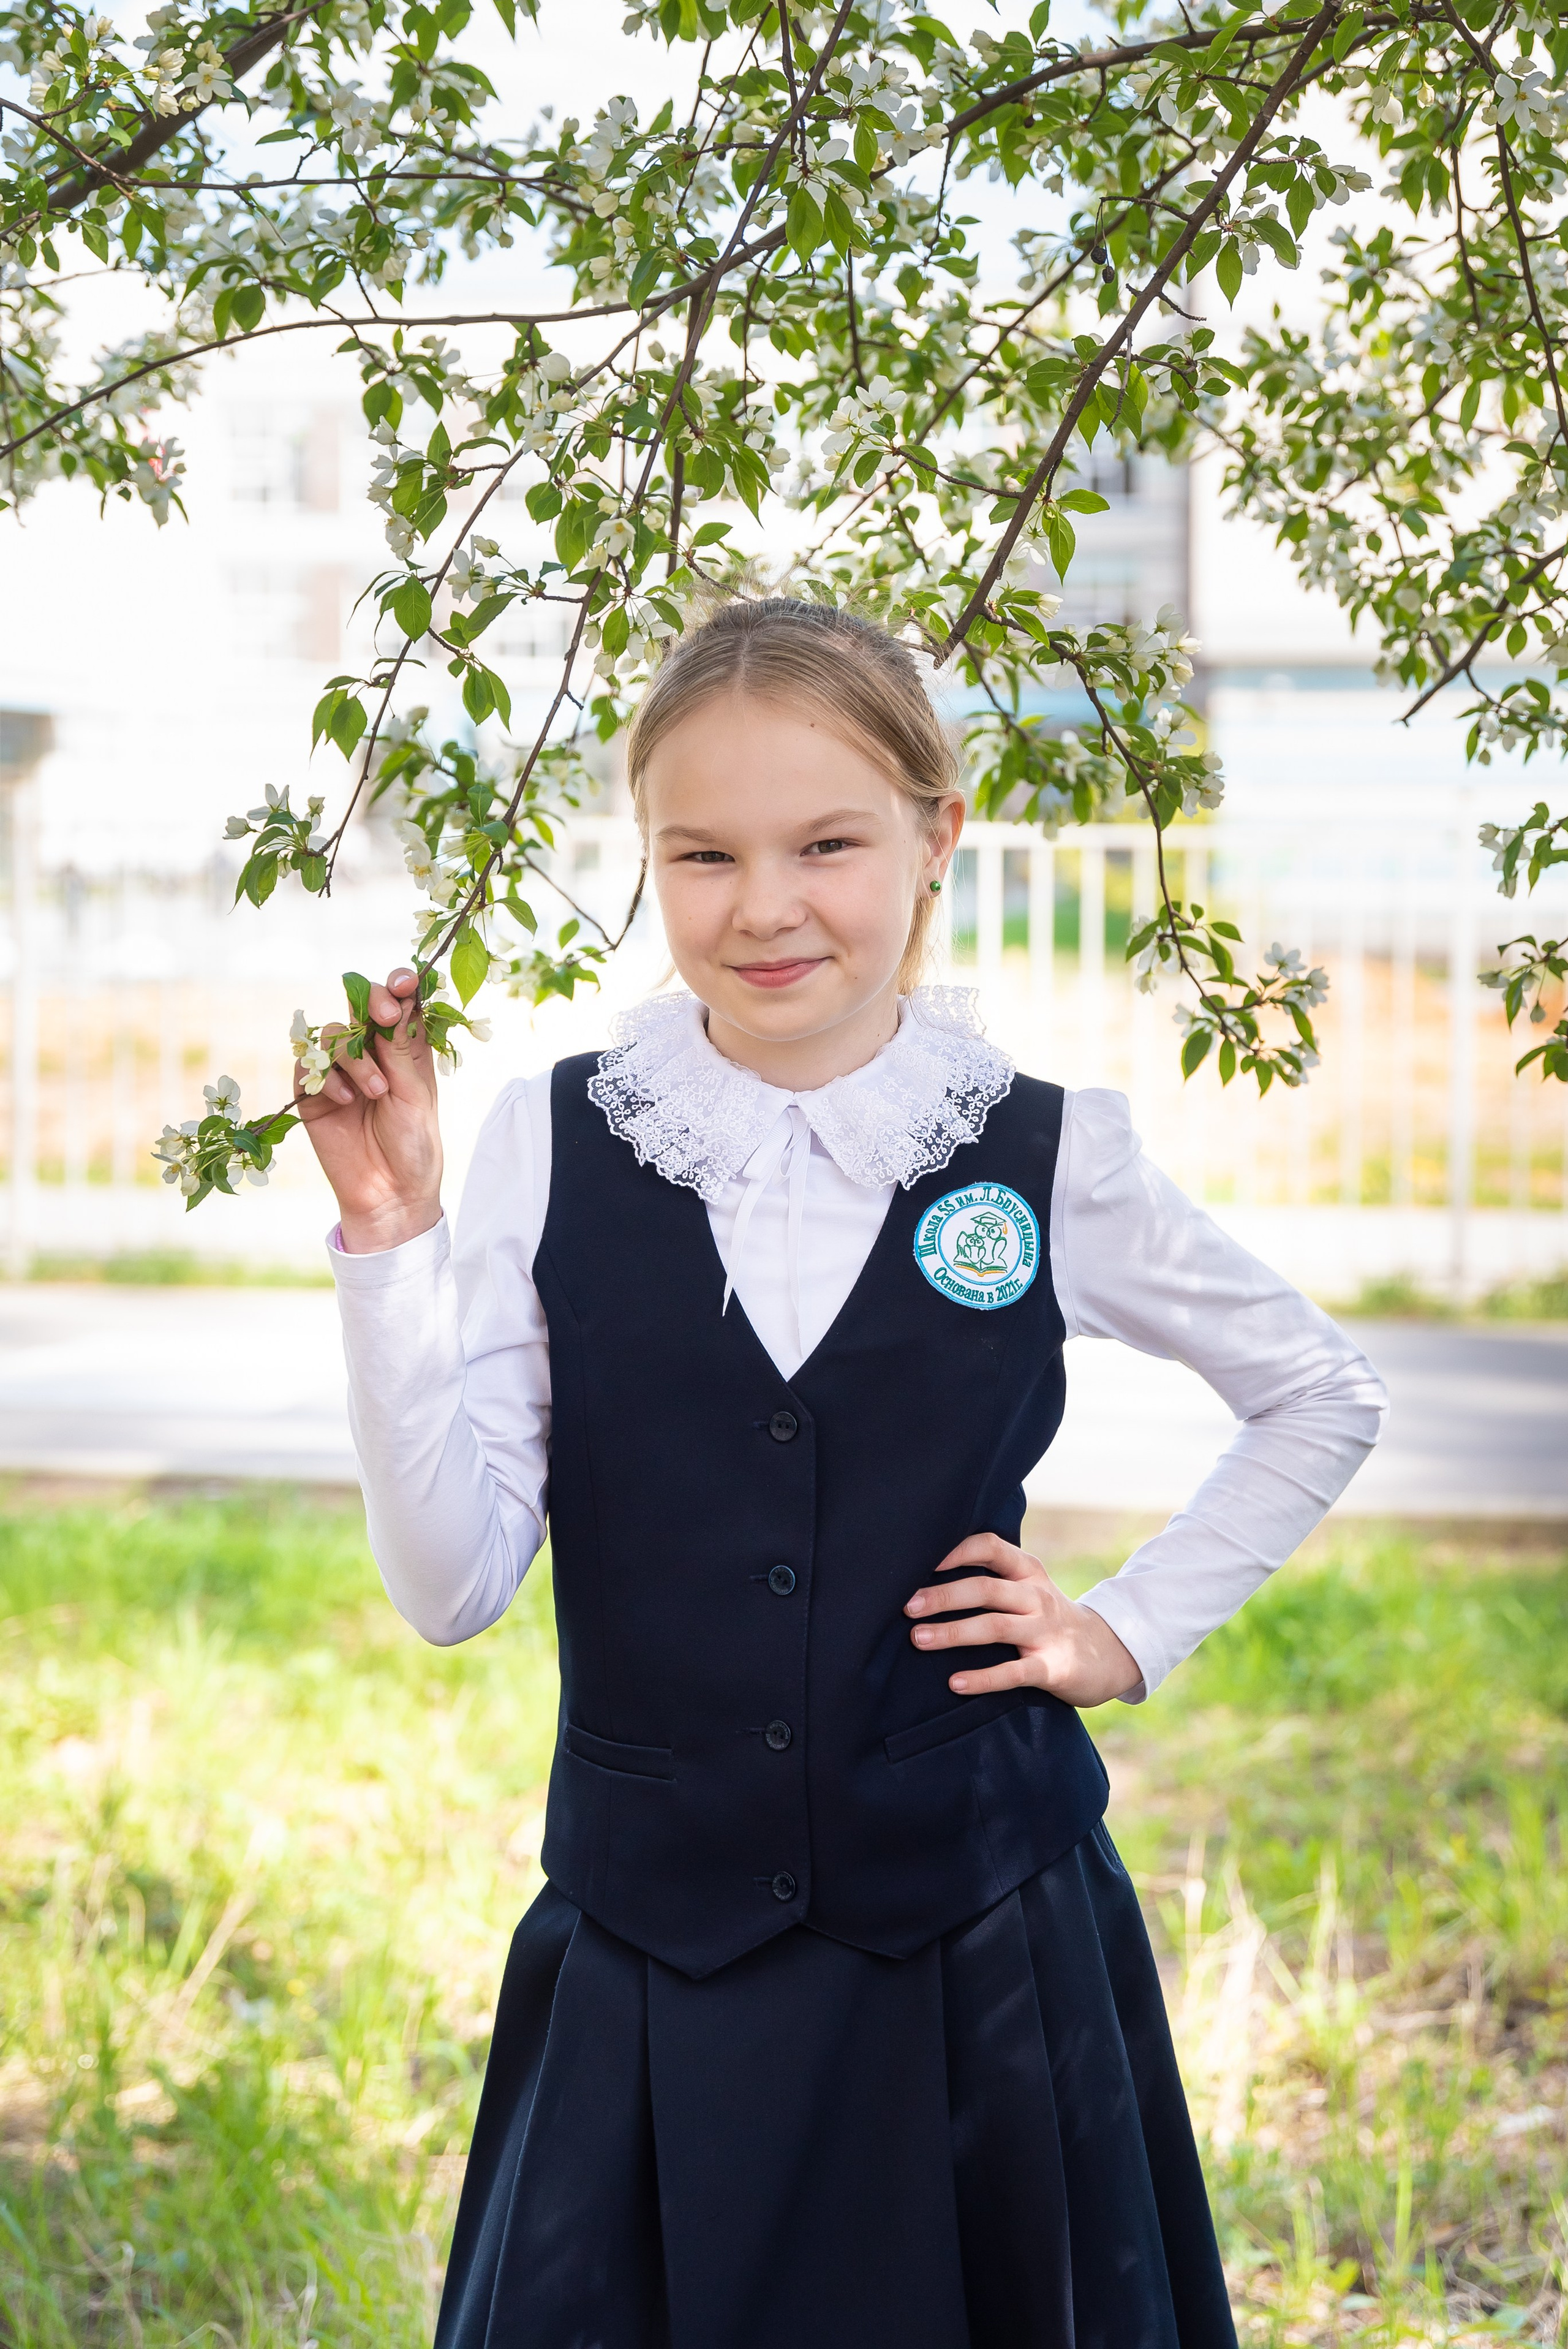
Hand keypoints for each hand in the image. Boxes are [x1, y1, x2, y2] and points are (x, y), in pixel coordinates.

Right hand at [295, 968, 443, 1253]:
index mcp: (405, 1050)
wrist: (390, 1194)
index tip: (406, 981)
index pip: (399, 1004)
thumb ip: (400, 1049)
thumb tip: (400, 1001)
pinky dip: (329, 1078)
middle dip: (371, 1003)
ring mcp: (341, 1073)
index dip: (399, 986)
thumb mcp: (416, 1094)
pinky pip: (309, 1066)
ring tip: (374, 1092)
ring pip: (333, 1035)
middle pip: (361, 1007)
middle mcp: (372, 1055)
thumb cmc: (414, 1145)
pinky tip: (347, 1101)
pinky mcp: (315, 1094)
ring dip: (354, 1057)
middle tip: (384, 1016)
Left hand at [904, 1532, 1142, 1708]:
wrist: (1108, 1653)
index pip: (991, 1548)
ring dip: (953, 1632)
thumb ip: (991, 1579)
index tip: (921, 1560)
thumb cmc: (1048, 1618)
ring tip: (919, 1639)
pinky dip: (983, 1678)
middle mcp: (1037, 1597)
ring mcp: (1046, 1632)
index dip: (956, 1551)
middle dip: (943, 1596)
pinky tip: (955, 1683)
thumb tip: (926, 1579)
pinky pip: (1013, 1672)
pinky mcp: (1053, 1667)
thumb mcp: (1028, 1589)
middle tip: (907, 1606)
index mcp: (1028, 1573)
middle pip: (985, 1589)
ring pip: (994, 1627)